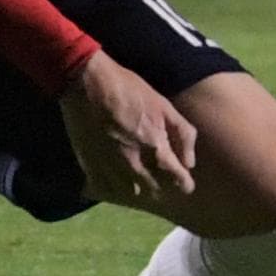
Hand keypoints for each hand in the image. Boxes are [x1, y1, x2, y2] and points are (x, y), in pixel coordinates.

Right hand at [60, 53, 197, 208]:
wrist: (86, 83)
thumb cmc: (128, 89)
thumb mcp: (164, 105)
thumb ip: (183, 135)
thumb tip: (189, 163)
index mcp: (156, 150)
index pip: (178, 180)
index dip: (184, 183)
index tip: (185, 182)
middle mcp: (134, 166)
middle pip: (155, 190)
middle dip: (162, 185)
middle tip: (161, 173)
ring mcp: (110, 169)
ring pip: (131, 192)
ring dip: (138, 186)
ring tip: (138, 174)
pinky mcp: (90, 167)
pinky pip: (107, 189)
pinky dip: (114, 186)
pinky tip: (115, 173)